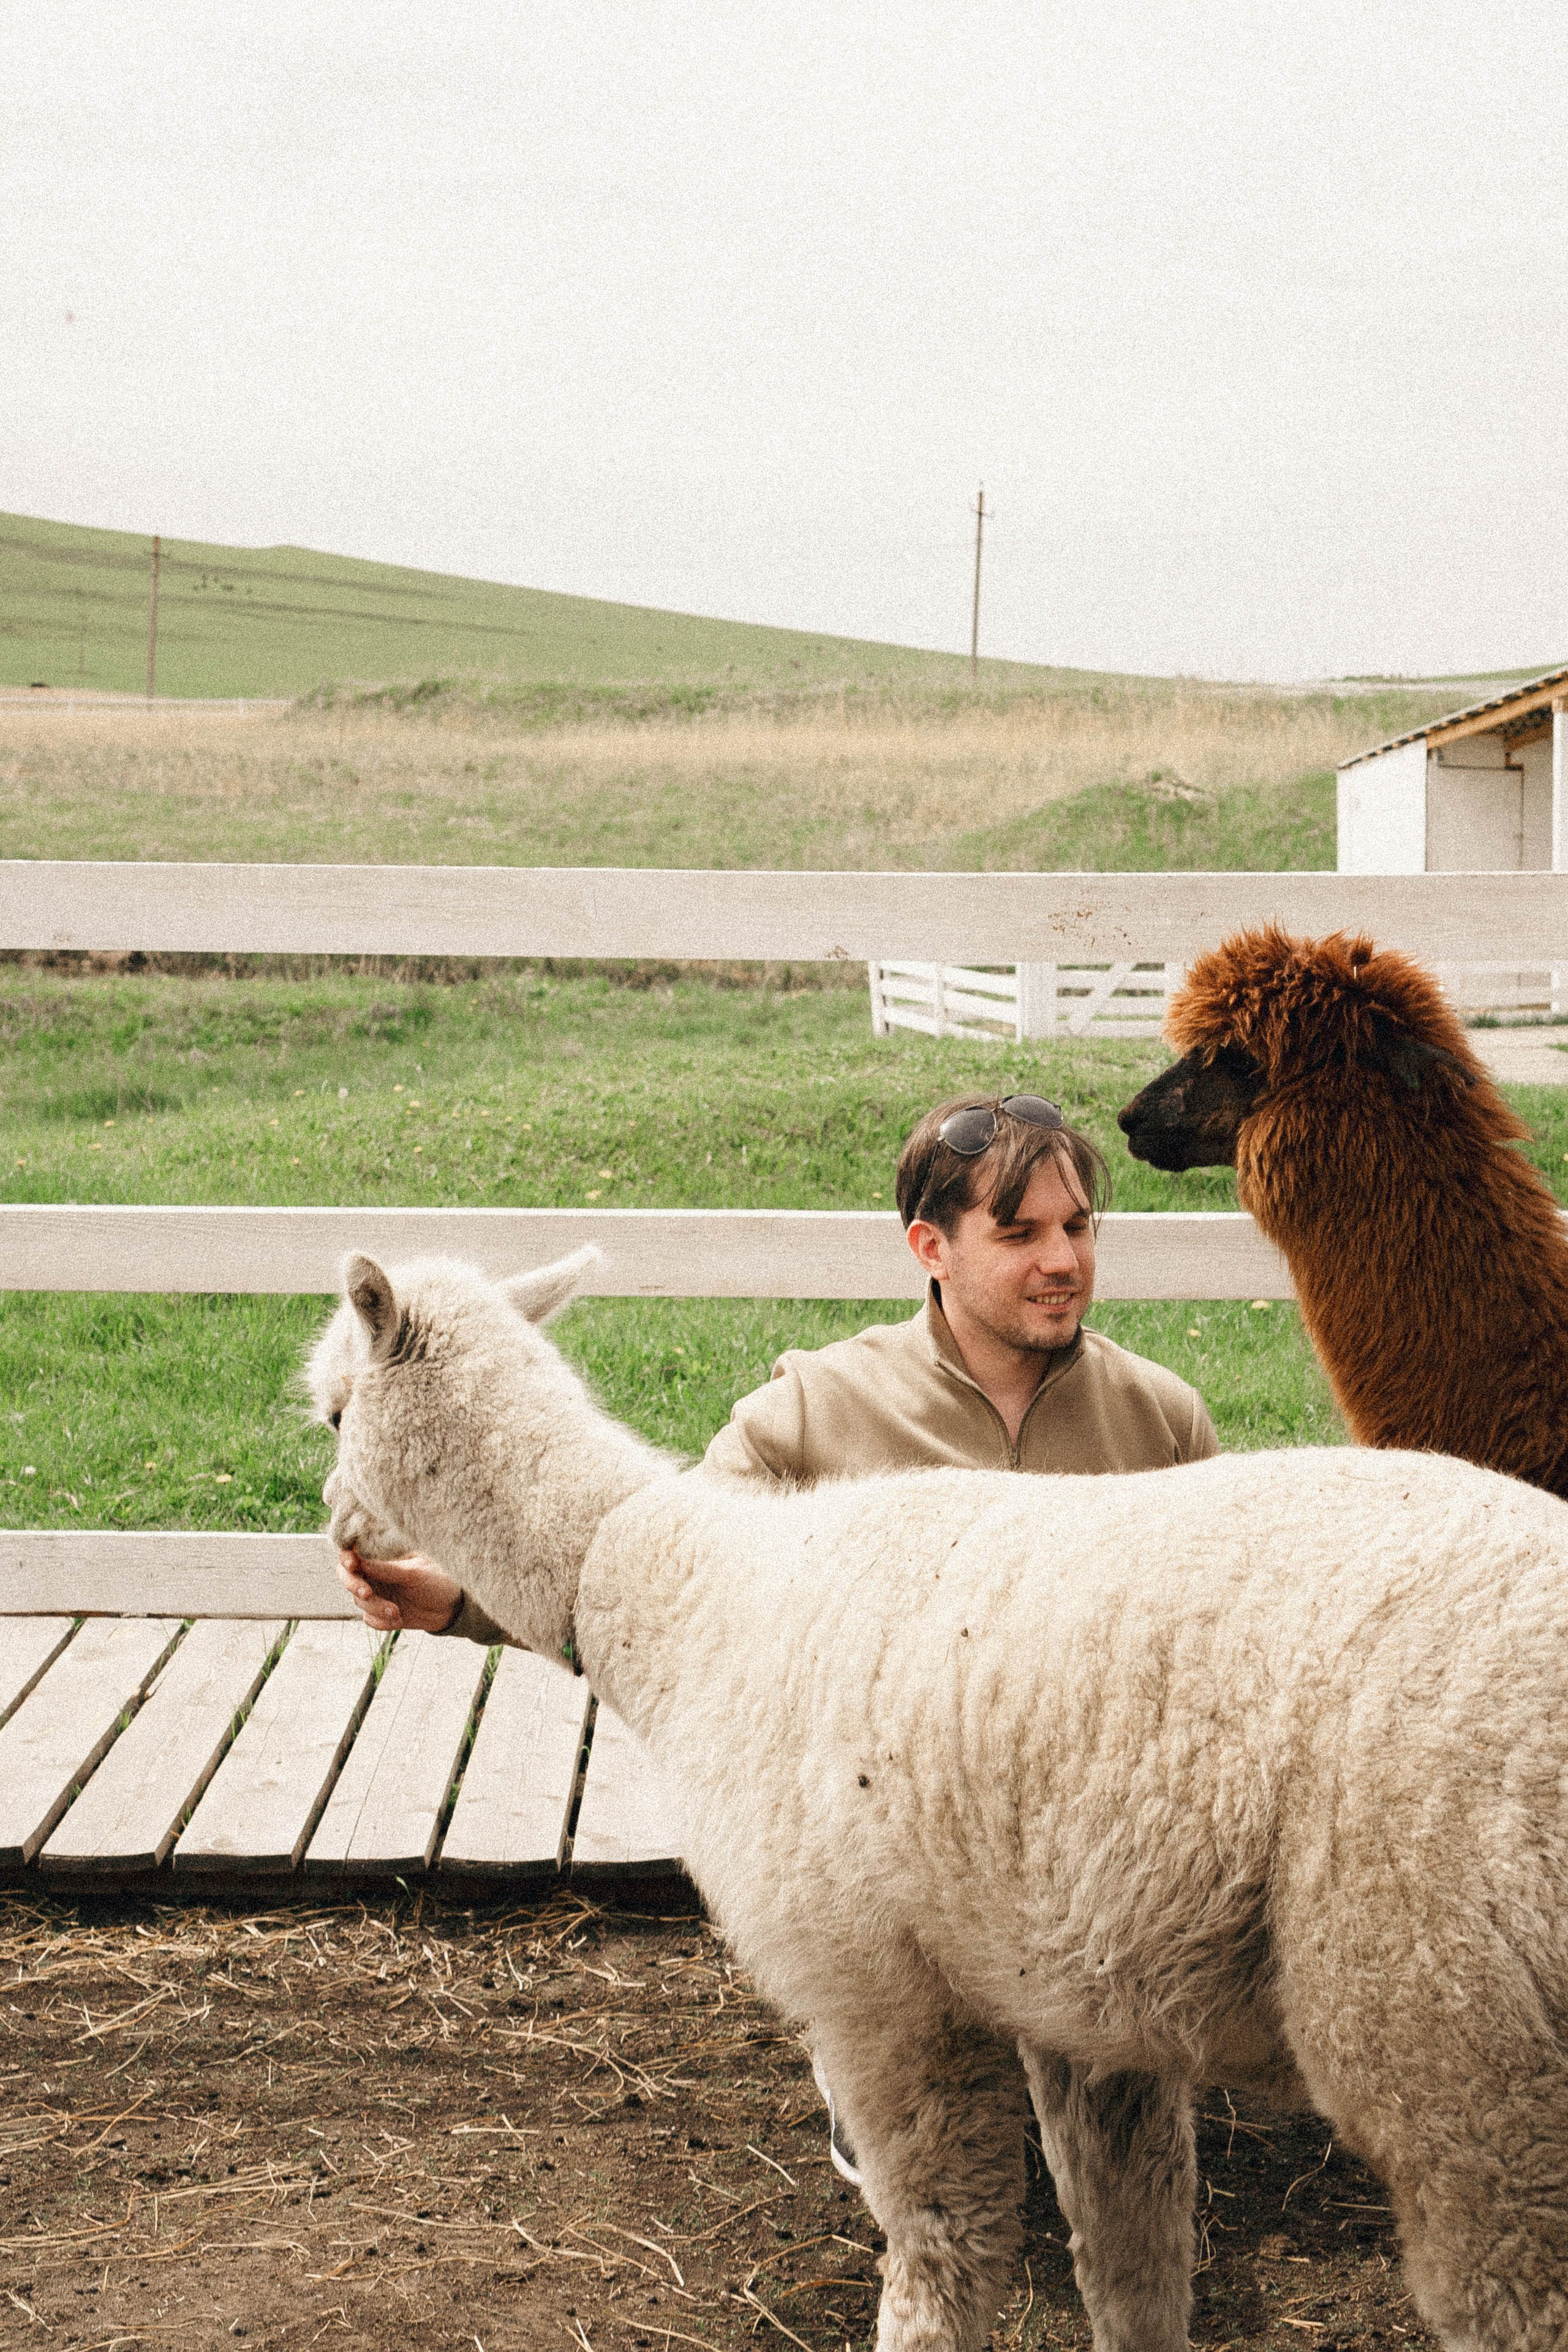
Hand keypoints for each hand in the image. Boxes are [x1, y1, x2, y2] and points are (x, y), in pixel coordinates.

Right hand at [336, 1549, 462, 1633]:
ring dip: (375, 1607)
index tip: (352, 1563)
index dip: (346, 1556)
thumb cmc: (438, 1580)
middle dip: (354, 1585)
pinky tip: (400, 1619)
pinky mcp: (380, 1612)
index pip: (354, 1551)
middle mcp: (375, 1573)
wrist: (451, 1608)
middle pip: (347, 1577)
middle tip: (368, 1593)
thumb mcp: (415, 1572)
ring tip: (396, 1612)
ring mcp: (377, 1593)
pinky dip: (381, 1621)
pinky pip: (369, 1619)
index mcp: (383, 1556)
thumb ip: (387, 1568)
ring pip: (358, 1601)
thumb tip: (360, 1559)